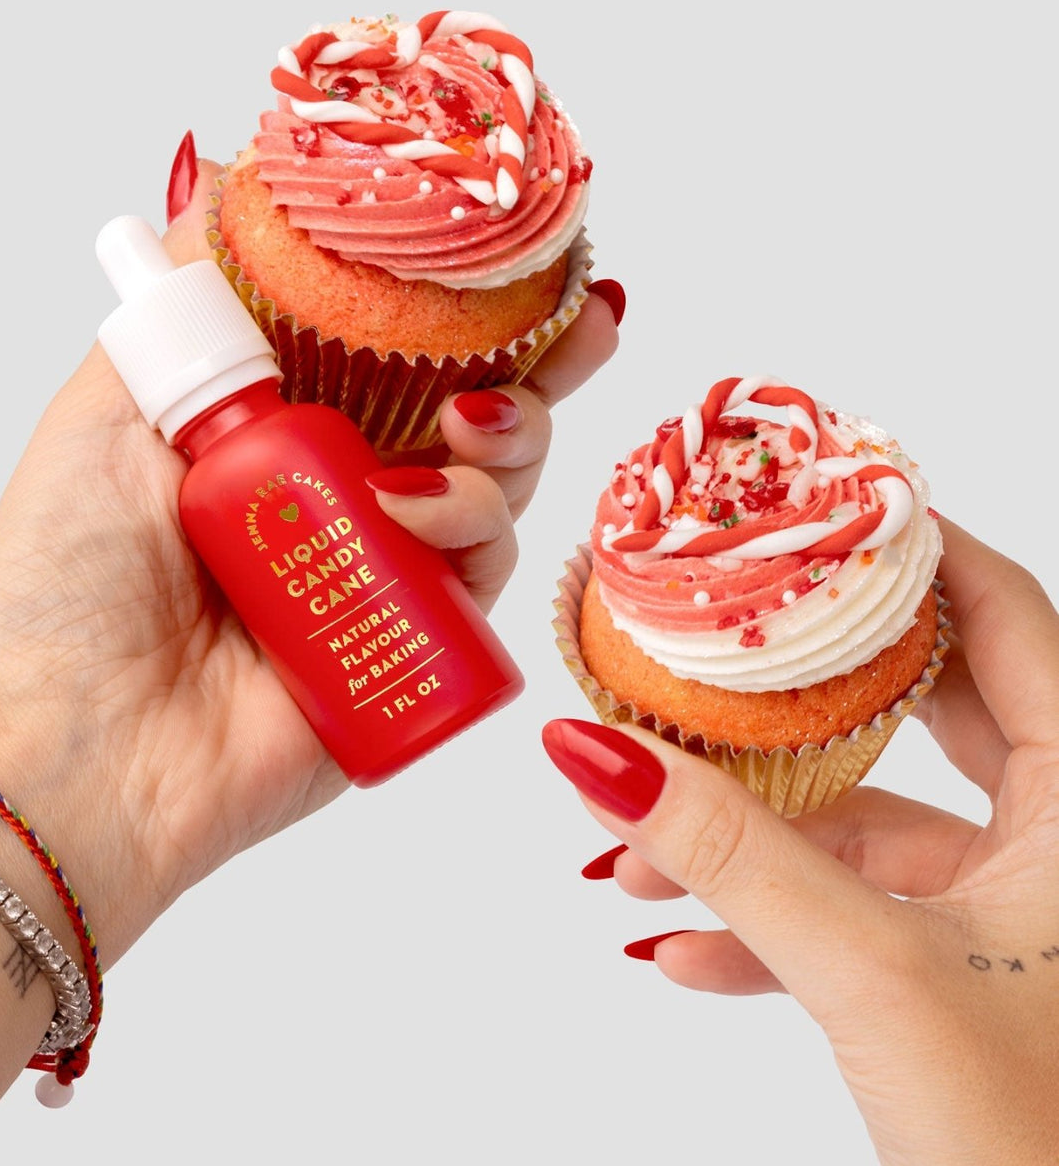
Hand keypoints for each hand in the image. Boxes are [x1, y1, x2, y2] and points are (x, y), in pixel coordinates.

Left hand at [0, 157, 619, 969]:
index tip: (508, 248)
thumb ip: (181, 298)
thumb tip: (219, 171)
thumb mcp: (105, 409)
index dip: (450, 303)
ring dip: (500, 443)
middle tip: (578, 324)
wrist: (71, 755)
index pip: (384, 352)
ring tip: (455, 436)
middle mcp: (338, 498)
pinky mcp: (412, 647)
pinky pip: (484, 576)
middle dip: (534, 363)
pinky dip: (474, 531)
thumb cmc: (61, 586)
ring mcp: (381, 573)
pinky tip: (418, 519)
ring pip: (493, 485)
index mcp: (274, 434)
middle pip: (465, 414)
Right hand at [543, 519, 1058, 1164]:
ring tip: (636, 851)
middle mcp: (1056, 835)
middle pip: (916, 705)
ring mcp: (1012, 907)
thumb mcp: (872, 972)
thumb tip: (598, 756)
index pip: (1002, 613)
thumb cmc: (1032, 1143)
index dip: (906, 550)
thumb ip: (732, 858)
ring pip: (867, 824)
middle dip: (794, 692)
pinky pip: (857, 914)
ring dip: (750, 839)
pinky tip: (679, 948)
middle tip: (711, 638)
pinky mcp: (965, 971)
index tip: (806, 510)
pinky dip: (769, 926)